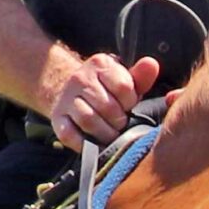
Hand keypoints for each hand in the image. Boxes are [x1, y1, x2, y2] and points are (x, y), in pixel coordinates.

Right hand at [40, 49, 160, 150]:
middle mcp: (80, 78)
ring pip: (89, 120)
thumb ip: (140, 76)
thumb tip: (151, 64)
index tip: (128, 106)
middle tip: (122, 124)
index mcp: (100, 64)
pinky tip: (95, 144)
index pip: (123, 87)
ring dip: (105, 134)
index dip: (130, 102)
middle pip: (107, 106)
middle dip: (119, 121)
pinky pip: (70, 135)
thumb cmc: (107, 89)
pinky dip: (84, 144)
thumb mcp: (125, 79)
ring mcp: (66, 99)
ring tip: (112, 135)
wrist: (71, 90)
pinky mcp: (57, 118)